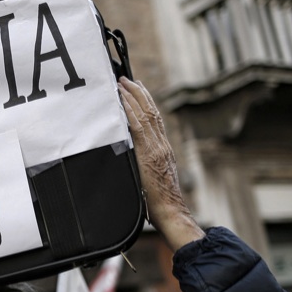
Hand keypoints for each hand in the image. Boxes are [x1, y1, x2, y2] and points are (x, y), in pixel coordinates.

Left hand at [119, 77, 204, 250]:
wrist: (170, 211)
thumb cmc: (159, 202)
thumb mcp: (153, 177)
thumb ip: (146, 164)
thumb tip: (132, 158)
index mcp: (163, 150)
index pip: (155, 120)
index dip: (146, 102)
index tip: (137, 90)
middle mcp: (162, 145)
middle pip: (152, 112)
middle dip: (139, 93)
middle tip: (127, 79)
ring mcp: (156, 148)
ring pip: (145, 115)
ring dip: (132, 97)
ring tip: (122, 84)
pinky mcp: (149, 154)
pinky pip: (138, 127)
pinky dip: (129, 111)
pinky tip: (122, 101)